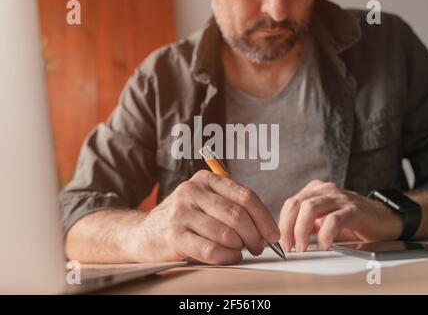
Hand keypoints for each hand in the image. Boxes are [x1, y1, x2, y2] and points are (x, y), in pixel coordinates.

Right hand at [135, 170, 279, 264]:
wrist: (145, 232)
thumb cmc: (185, 217)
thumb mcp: (205, 200)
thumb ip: (232, 205)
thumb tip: (266, 227)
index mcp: (206, 179)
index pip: (246, 197)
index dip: (264, 218)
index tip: (272, 234)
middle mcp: (192, 191)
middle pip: (238, 215)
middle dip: (255, 236)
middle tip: (259, 247)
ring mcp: (181, 213)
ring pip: (227, 234)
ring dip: (241, 248)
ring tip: (241, 251)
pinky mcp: (174, 235)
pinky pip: (211, 250)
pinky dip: (227, 257)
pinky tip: (230, 257)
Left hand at [279, 180, 402, 251]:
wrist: (384, 219)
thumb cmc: (352, 222)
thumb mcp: (323, 221)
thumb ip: (306, 225)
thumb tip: (286, 239)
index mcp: (314, 191)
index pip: (290, 204)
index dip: (282, 224)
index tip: (280, 243)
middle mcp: (325, 190)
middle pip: (295, 204)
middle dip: (288, 228)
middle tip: (289, 247)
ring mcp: (339, 198)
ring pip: (309, 208)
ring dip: (301, 230)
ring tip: (302, 247)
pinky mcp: (353, 209)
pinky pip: (333, 220)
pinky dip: (325, 235)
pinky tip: (325, 246)